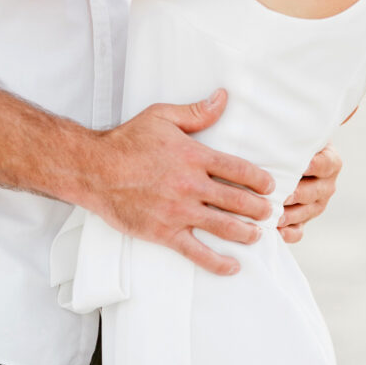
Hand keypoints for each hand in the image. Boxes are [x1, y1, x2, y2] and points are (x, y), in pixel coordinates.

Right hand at [86, 89, 275, 276]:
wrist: (95, 169)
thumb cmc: (127, 141)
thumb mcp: (162, 116)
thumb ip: (196, 112)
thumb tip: (222, 98)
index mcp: (194, 156)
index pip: (238, 169)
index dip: (259, 179)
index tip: (270, 186)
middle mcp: (191, 185)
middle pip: (236, 200)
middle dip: (258, 209)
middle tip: (270, 213)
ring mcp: (178, 211)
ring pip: (223, 227)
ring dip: (246, 233)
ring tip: (257, 234)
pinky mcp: (164, 232)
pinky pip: (197, 252)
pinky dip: (217, 262)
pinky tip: (232, 266)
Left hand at [277, 143, 341, 243]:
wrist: (299, 156)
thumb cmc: (295, 142)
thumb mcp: (301, 136)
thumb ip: (295, 137)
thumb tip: (277, 136)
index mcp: (331, 162)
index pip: (325, 164)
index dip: (314, 166)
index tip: (303, 165)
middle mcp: (327, 185)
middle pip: (314, 191)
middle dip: (297, 194)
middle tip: (282, 194)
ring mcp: (317, 204)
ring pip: (306, 212)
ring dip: (290, 215)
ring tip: (274, 214)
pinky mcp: (305, 219)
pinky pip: (299, 231)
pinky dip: (289, 233)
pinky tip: (275, 231)